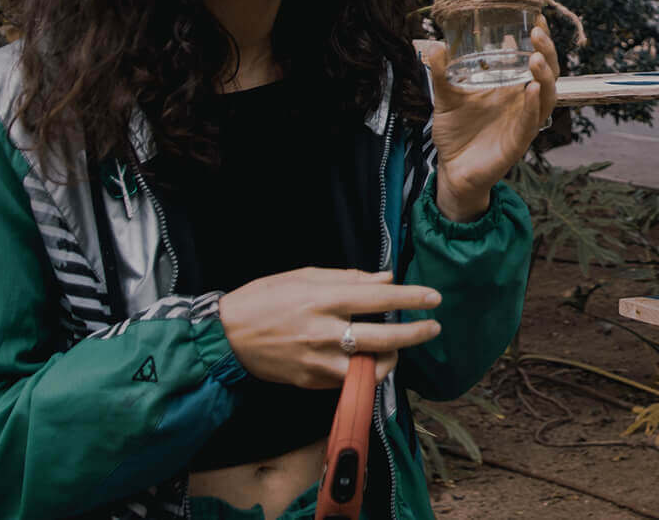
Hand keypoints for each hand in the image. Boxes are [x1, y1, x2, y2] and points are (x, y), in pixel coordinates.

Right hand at [219, 268, 440, 388]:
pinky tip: (366, 359)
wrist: (225, 337)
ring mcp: (317, 361)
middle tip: (434, 327)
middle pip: (383, 339)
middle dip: (415, 334)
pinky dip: (362, 370)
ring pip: (370, 368)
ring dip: (391, 359)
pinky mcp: (310, 382)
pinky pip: (347, 380)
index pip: (379, 299)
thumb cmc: (264, 298)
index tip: (434, 298)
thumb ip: (348, 278)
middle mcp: (324, 332)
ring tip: (397, 349)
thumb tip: (386, 279)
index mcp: (323, 300)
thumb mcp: (304, 276)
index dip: (411, 299)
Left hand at [417, 18, 560, 220]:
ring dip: (545, 76)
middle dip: (548, 51)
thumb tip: (437, 45)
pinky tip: (531, 90)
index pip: (534, 59)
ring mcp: (523, 122)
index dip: (540, 39)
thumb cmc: (456, 132)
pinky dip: (533, 105)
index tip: (537, 16)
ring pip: (546, 96)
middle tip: (538, 32)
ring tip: (537, 57)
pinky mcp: (518, 143)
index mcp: (511, 88)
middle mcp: (522, 102)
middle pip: (548, 73)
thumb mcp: (445, 97)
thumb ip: (441, 73)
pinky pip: (531, 122)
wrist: (451, 169)